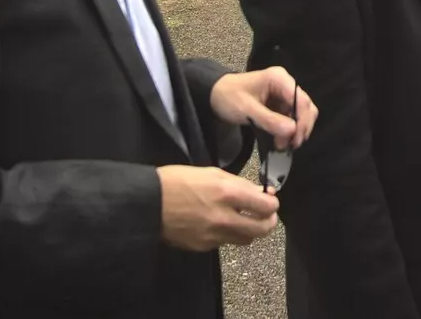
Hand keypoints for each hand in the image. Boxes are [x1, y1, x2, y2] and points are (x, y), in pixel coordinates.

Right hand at [156, 165, 279, 249]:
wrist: (148, 203)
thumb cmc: (176, 181)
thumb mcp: (210, 172)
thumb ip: (238, 184)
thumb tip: (259, 194)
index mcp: (227, 193)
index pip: (266, 206)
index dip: (272, 204)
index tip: (270, 200)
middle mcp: (223, 217)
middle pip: (262, 229)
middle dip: (269, 221)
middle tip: (266, 215)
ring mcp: (213, 235)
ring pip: (246, 239)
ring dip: (250, 230)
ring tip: (243, 219)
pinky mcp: (203, 247)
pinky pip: (225, 243)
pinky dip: (228, 234)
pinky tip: (219, 224)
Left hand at [210, 66, 318, 150]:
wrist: (214, 94)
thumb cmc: (228, 97)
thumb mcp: (246, 110)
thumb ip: (269, 120)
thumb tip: (292, 131)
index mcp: (279, 78)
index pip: (301, 100)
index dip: (302, 120)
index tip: (296, 139)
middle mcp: (286, 83)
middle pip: (305, 106)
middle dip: (300, 127)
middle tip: (290, 145)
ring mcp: (284, 93)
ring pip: (301, 113)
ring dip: (296, 130)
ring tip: (283, 145)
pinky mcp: (280, 103)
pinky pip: (292, 117)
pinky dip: (289, 130)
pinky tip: (280, 140)